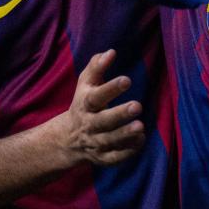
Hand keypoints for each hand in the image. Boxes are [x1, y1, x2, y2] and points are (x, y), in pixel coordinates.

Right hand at [47, 49, 144, 167]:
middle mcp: (89, 124)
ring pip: (109, 141)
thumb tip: (111, 52)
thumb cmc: (84, 104)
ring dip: (124, 134)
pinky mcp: (102, 157)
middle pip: (102, 121)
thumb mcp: (85, 84)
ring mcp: (95, 142)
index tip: (127, 80)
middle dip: (119, 114)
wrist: (68, 139)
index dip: (110, 89)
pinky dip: (127, 151)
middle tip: (137, 105)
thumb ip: (97, 67)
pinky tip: (140, 140)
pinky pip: (114, 157)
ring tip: (140, 126)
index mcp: (85, 104)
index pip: (96, 97)